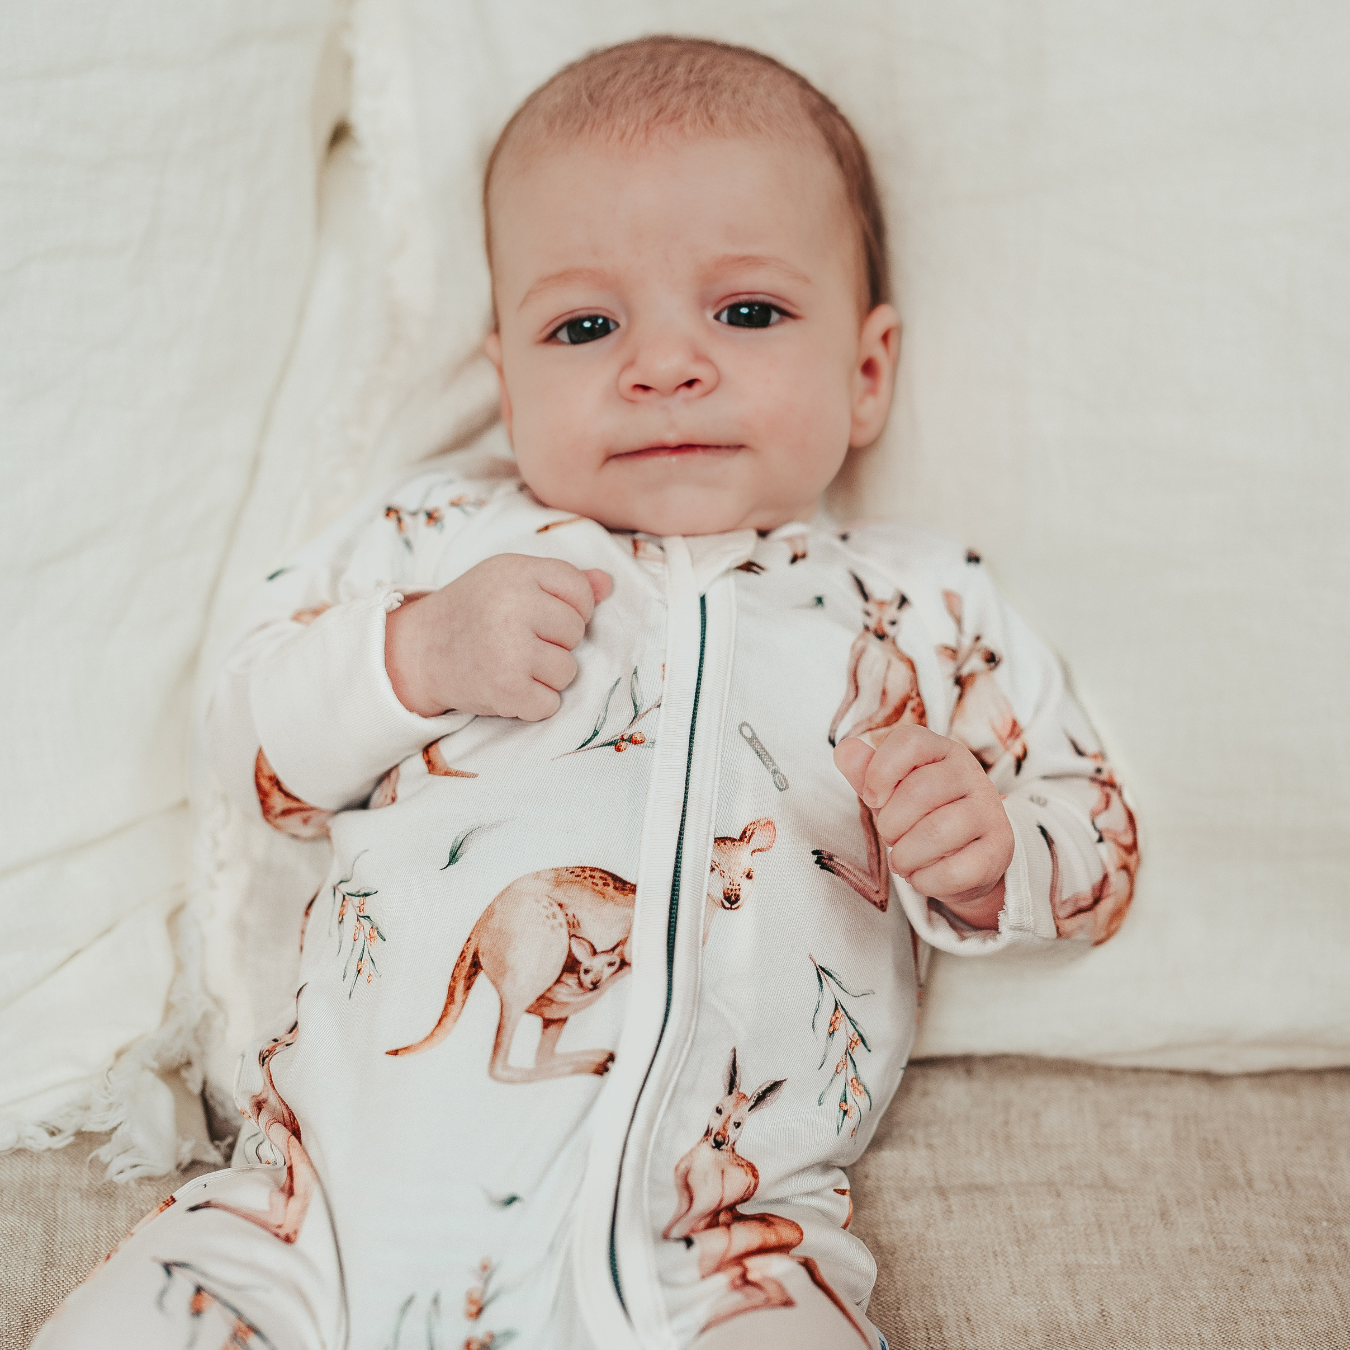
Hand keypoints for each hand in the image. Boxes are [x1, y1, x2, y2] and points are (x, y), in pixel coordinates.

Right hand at [384, 554, 611, 720]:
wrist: (418, 652)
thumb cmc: (472, 613)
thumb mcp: (509, 581)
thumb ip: (561, 581)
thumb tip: (607, 584)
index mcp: (516, 571)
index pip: (580, 588)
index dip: (573, 608)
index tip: (545, 617)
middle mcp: (513, 605)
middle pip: (577, 632)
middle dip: (556, 643)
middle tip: (519, 642)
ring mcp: (509, 648)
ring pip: (568, 671)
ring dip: (546, 677)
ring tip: (512, 664)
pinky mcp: (506, 688)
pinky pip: (550, 704)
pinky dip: (532, 704)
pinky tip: (506, 687)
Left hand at [834, 727, 1013, 928]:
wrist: (967, 859)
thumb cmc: (921, 817)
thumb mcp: (891, 791)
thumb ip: (866, 772)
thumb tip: (845, 750)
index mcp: (943, 751)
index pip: (909, 741)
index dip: (880, 771)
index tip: (872, 798)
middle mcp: (973, 775)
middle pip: (918, 791)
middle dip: (890, 824)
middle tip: (891, 837)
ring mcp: (991, 811)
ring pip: (937, 832)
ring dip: (905, 856)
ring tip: (903, 861)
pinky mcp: (1000, 849)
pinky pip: (955, 870)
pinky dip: (926, 881)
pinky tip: (923, 877)